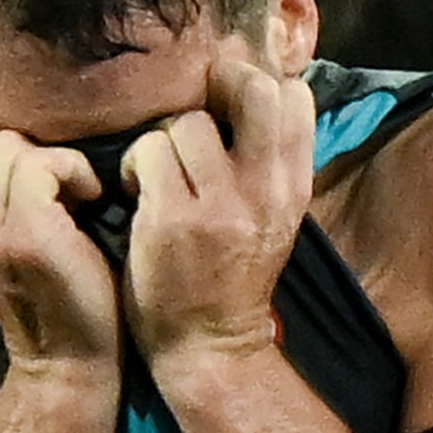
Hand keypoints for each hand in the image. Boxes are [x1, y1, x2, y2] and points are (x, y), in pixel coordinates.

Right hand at [0, 104, 120, 375]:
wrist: (69, 354)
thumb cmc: (43, 283)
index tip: (7, 154)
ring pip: (8, 144)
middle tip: (42, 180)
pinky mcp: (24, 236)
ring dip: (51, 159)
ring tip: (70, 195)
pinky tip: (89, 198)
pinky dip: (76, 171)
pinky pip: (42, 163)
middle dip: (11, 140)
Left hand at [120, 56, 314, 367]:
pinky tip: (138, 193)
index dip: (258, 84)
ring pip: (189, 121)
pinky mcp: (173, 219)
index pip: (296, 97)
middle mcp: (265, 190)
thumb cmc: (233, 278)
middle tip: (196, 111)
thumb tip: (251, 93)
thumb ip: (269, 163)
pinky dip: (136, 165)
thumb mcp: (273, 218)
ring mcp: (220, 205)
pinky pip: (150, 152)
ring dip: (165, 138)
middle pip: (254, 89)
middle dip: (217, 84)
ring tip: (161, 170)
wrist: (211, 348)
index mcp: (293, 187)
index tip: (230, 105)